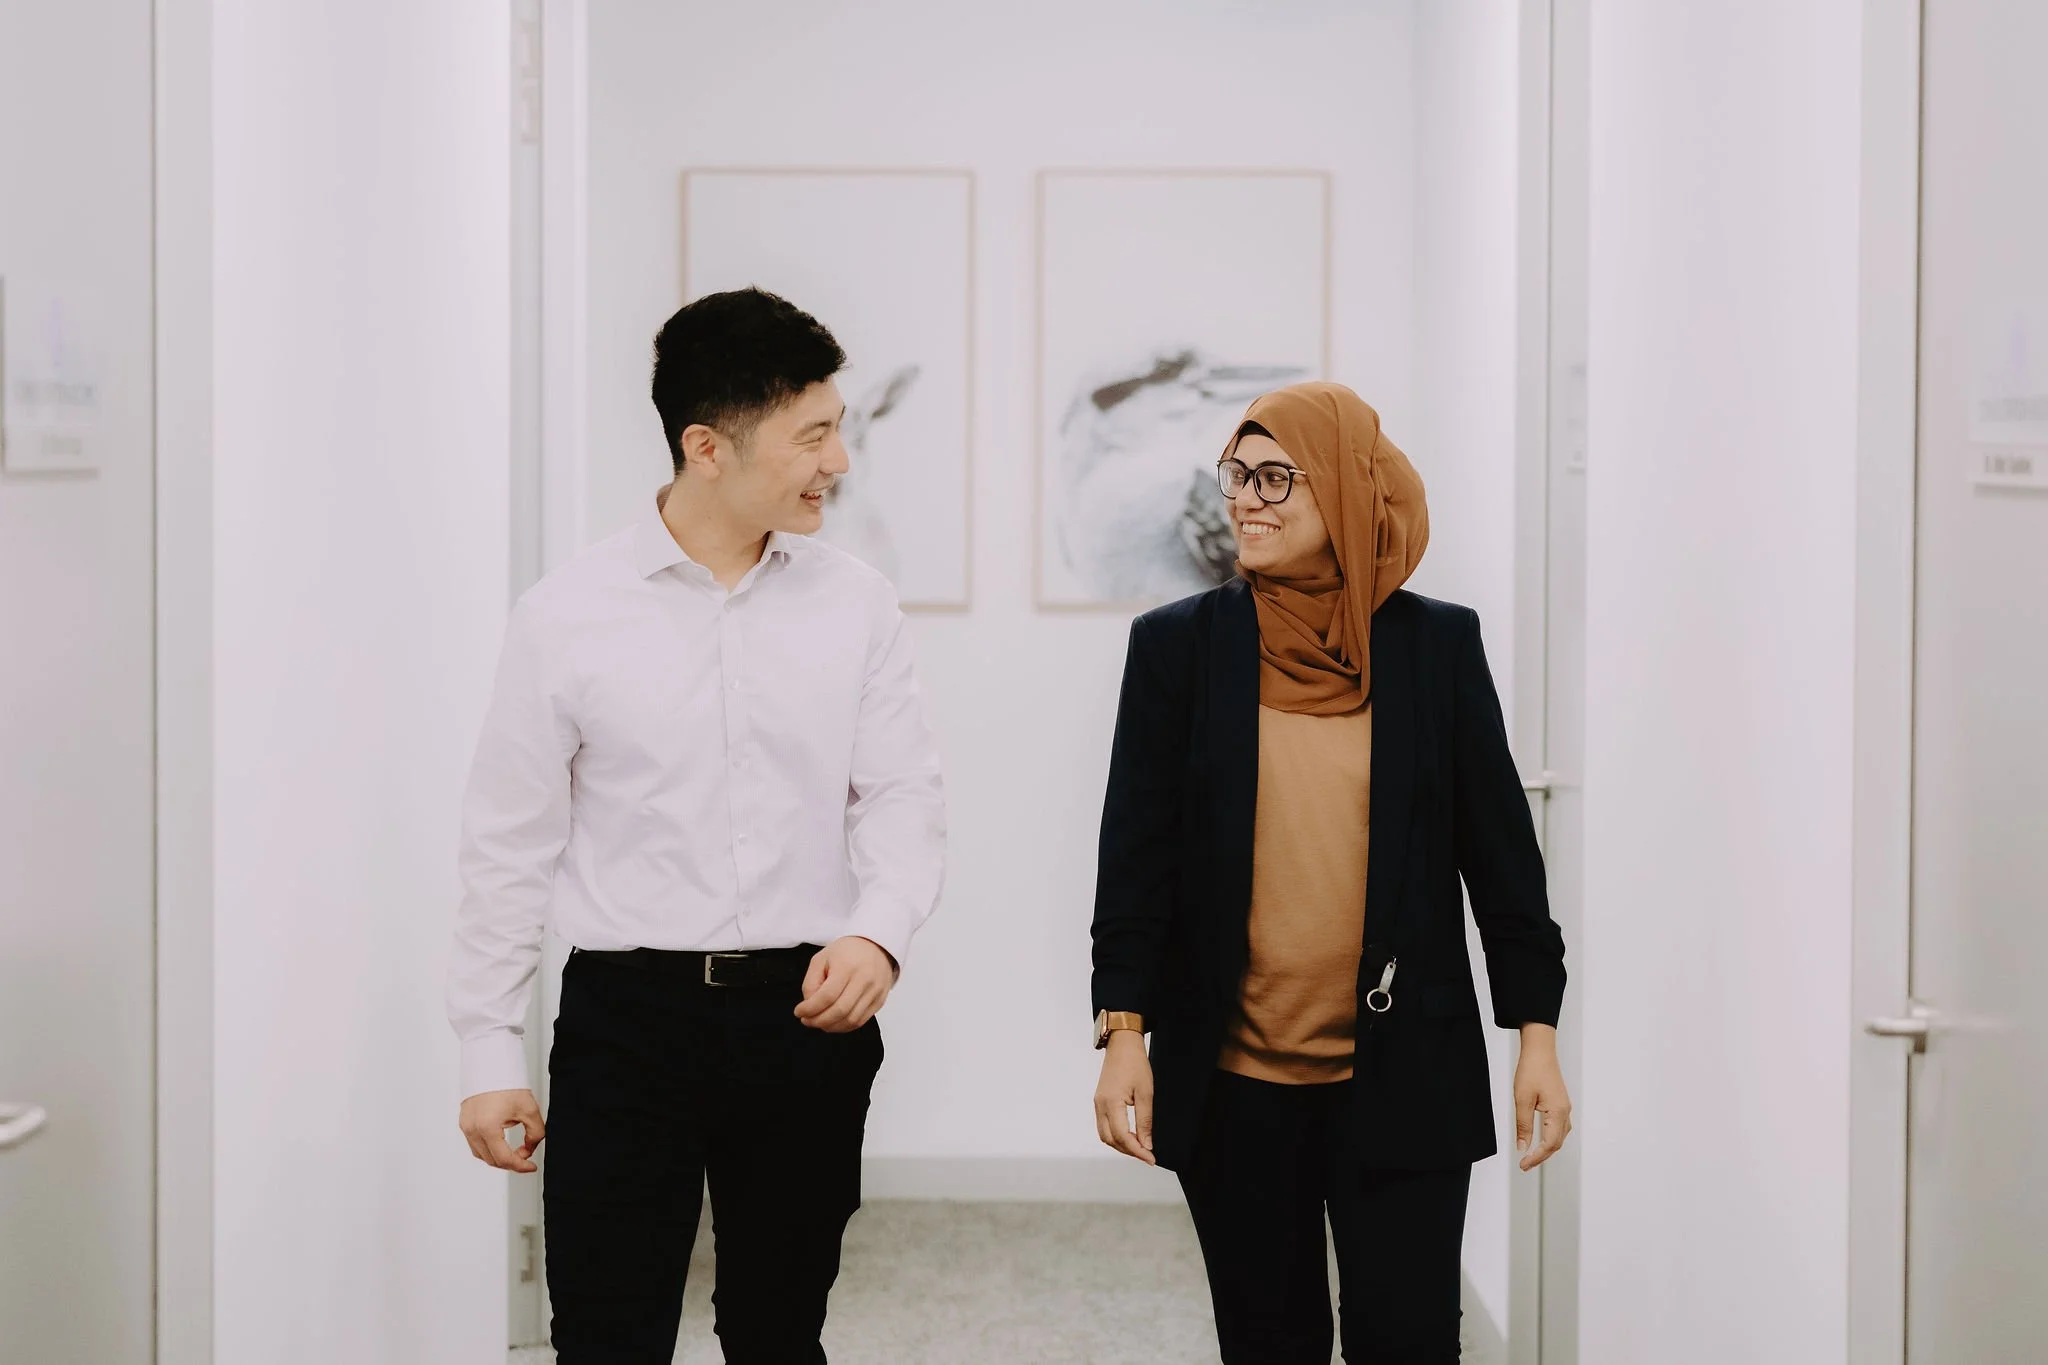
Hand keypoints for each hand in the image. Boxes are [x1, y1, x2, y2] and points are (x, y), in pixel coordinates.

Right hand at [459, 1088, 544, 1172]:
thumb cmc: (507, 1081)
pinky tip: (501, 1142)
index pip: (504, 1159)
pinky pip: (475, 1143)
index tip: (531, 1166)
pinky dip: (489, 1147)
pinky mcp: (464, 1121)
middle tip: (526, 1155)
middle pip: (492, 1160)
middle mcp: (472, 1129)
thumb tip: (530, 1148)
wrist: (491, 1062)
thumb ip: (535, 1133)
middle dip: (511, 1162)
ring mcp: (466, 1126)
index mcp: (487, 1128)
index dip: (520, 1166)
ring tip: (515, 1150)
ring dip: (498, 1157)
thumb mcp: (529, 1109)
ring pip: (481, 1154)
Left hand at [794, 936, 895, 1031]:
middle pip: (839, 1011)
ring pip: (850, 1020)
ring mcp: (874, 992)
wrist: (876, 946)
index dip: (810, 1009)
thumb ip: (811, 983)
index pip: (827, 996)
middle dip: (818, 1021)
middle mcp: (864, 980)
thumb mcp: (821, 959)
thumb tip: (809, 1006)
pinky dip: (844, 1027)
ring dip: (831, 1026)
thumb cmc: (846, 952)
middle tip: (807, 1020)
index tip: (799, 1012)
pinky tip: (833, 1022)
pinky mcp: (879, 1001)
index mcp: (847, 967)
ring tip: (819, 1022)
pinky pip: (860, 1021)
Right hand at [1092, 1031, 1155, 1164]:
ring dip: (1121, 1145)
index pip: (1123, 1136)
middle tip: (1148, 1155)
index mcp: (1111, 1103)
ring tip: (1140, 1147)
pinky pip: (1104, 1126)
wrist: (1122, 1045)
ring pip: (1105, 1135)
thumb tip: (1147, 1144)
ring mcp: (1098, 1104)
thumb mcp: (1145, 1093)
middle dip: (1129, 1151)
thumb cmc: (1135, 1064)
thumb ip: (1145, 1121)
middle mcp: (1100, 1106)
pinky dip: (1116, 1135)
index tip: (1151, 1158)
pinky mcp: (1099, 1102)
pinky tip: (1130, 1135)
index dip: (1137, 1151)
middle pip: (1111, 1140)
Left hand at [1513, 1024, 1573, 1171]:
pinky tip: (1540, 1139)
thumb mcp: (1522, 1100)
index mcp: (1558, 1112)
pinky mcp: (1560, 1103)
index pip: (1549, 1144)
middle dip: (1541, 1156)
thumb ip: (1523, 1126)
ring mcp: (1564, 1107)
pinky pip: (1558, 1127)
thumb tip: (1523, 1147)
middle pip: (1556, 1143)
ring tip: (1531, 1156)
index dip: (1536, 1157)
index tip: (1523, 1165)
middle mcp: (1565, 1112)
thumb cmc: (1532, 1070)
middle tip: (1525, 1165)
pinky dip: (1549, 1137)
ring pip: (1559, 1136)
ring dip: (1546, 1148)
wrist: (1540, 1050)